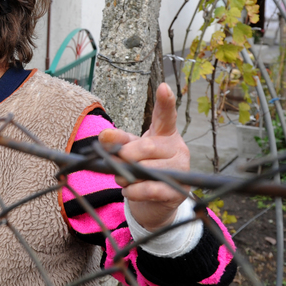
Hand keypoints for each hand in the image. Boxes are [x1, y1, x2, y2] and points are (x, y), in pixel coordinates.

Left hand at [98, 83, 189, 231]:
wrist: (158, 198)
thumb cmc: (144, 166)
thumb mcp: (130, 149)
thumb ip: (117, 141)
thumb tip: (103, 135)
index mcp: (165, 133)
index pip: (166, 116)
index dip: (165, 102)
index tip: (163, 87)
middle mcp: (177, 148)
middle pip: (148, 146)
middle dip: (126, 155)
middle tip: (117, 161)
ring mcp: (181, 169)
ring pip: (149, 169)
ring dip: (128, 175)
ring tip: (121, 178)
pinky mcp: (177, 190)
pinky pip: (152, 189)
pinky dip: (134, 191)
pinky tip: (129, 190)